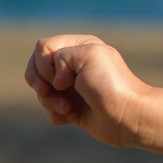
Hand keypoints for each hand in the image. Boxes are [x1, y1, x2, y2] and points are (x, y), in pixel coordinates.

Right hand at [25, 35, 150, 148]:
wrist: (127, 117)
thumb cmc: (110, 85)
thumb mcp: (87, 55)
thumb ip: (60, 55)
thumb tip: (55, 82)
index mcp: (80, 45)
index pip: (43, 47)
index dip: (45, 64)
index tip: (62, 79)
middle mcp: (74, 64)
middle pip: (35, 68)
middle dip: (40, 83)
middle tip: (51, 92)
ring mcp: (72, 86)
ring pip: (41, 91)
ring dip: (50, 101)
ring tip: (69, 108)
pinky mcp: (71, 107)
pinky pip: (49, 109)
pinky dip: (57, 115)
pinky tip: (72, 116)